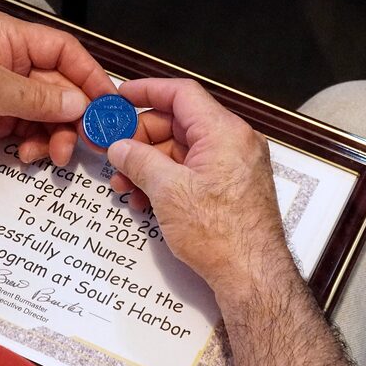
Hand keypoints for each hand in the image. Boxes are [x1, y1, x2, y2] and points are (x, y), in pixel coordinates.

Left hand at [0, 11, 115, 179]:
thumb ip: (38, 98)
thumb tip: (77, 104)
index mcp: (8, 39)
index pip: (63, 51)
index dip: (88, 75)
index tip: (107, 101)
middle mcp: (9, 63)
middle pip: (60, 88)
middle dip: (73, 115)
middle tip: (85, 139)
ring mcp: (3, 94)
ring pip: (48, 114)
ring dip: (56, 135)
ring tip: (54, 153)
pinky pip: (30, 132)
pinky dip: (36, 145)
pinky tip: (28, 154)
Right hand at [107, 78, 291, 293]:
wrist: (251, 274)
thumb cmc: (220, 234)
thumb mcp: (167, 190)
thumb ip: (139, 160)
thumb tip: (119, 147)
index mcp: (224, 132)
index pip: (181, 94)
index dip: (147, 91)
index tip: (121, 98)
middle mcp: (234, 143)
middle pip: (178, 124)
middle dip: (141, 139)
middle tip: (114, 153)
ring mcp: (233, 166)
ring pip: (182, 151)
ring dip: (149, 164)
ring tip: (126, 185)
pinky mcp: (230, 188)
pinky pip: (192, 172)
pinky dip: (167, 180)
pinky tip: (146, 199)